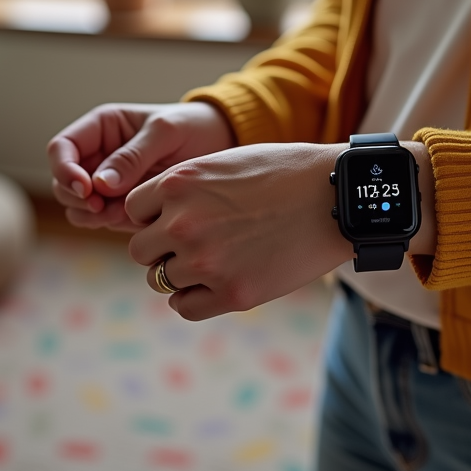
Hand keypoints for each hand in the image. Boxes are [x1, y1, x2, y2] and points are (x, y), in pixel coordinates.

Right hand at [47, 102, 235, 231]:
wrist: (220, 146)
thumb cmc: (192, 127)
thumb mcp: (165, 132)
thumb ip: (133, 155)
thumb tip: (100, 184)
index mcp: (101, 128)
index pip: (61, 148)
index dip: (64, 169)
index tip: (85, 187)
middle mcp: (98, 156)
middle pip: (63, 182)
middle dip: (77, 197)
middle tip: (102, 207)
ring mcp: (108, 184)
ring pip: (78, 206)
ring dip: (91, 215)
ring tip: (119, 214)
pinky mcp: (122, 205)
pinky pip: (102, 220)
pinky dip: (110, 223)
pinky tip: (134, 219)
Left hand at [126, 142, 354, 319]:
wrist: (337, 198)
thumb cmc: (286, 174)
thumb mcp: (225, 163)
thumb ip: (186, 188)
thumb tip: (156, 217)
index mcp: (179, 183)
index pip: (134, 211)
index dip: (154, 216)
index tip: (178, 218)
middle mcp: (182, 223)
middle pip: (140, 250)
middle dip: (161, 249)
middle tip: (195, 245)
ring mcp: (205, 261)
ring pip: (159, 280)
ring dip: (179, 275)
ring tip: (214, 262)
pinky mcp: (232, 293)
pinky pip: (184, 307)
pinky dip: (194, 299)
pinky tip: (217, 285)